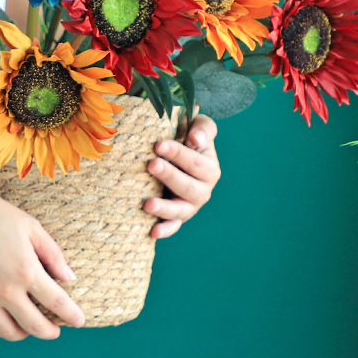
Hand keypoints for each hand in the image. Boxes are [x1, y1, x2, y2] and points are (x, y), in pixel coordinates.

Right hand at [0, 175, 85, 347]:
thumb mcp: (31, 226)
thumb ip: (52, 254)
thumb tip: (69, 278)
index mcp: (26, 271)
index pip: (56, 302)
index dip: (72, 314)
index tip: (81, 321)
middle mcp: (6, 291)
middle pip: (34, 325)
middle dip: (50, 332)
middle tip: (57, 331)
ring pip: (6, 331)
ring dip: (22, 335)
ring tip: (28, 329)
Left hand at [144, 114, 219, 238]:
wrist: (178, 154)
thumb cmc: (187, 136)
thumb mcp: (199, 126)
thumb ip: (203, 128)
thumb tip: (196, 138)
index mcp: (209, 168)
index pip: (194, 162)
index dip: (177, 153)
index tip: (158, 144)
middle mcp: (203, 190)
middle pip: (188, 187)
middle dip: (169, 176)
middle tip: (150, 164)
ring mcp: (190, 205)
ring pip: (181, 211)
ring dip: (165, 208)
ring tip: (147, 204)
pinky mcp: (177, 217)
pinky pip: (173, 226)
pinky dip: (165, 230)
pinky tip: (152, 232)